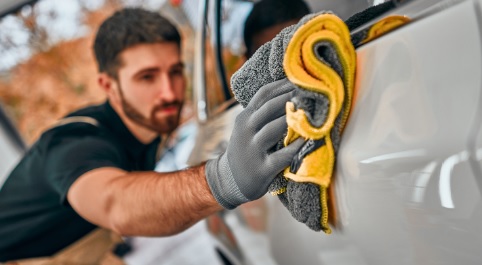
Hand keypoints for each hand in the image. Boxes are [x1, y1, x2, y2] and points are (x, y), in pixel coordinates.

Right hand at [205, 78, 303, 208]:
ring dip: (293, 119)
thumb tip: (291, 93)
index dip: (283, 85)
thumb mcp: (247, 128)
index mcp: (245, 118)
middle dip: (291, 98)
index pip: (263, 94)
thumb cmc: (246, 149)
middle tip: (312, 92)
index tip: (302, 79)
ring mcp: (253, 150)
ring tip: (312, 112)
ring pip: (274, 129)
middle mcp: (246, 131)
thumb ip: (262, 113)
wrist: (230, 180)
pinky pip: (282, 156)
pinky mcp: (262, 169)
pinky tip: (309, 140)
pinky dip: (297, 147)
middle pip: (269, 108)